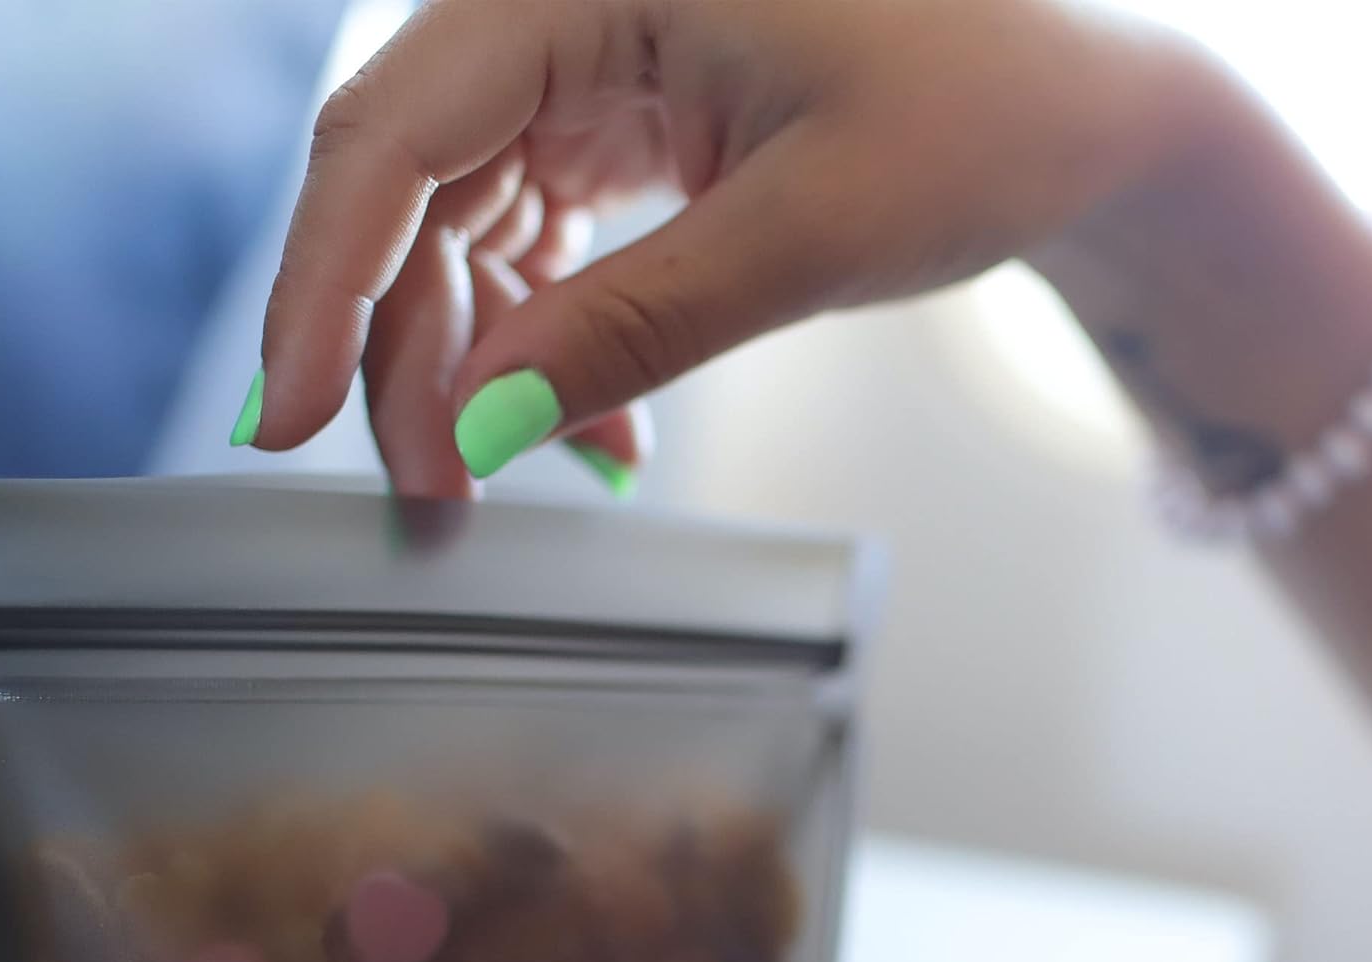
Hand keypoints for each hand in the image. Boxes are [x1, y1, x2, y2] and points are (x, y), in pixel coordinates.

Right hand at [247, 0, 1206, 495]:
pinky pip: (533, 235)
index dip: (322, 284)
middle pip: (412, 188)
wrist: (1084, 111)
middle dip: (411, 356)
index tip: (286, 421)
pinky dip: (544, 339)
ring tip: (532, 473)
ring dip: (475, 362)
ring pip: (460, 222)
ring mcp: (589, 52)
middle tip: (436, 499)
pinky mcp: (620, 113)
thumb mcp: (807, 230)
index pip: (395, 127)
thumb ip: (628, 325)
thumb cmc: (990, 115)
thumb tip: (474, 425)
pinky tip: (595, 422)